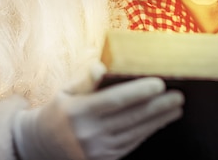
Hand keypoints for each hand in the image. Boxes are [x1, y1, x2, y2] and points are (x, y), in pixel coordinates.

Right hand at [12, 76, 183, 159]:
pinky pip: (131, 144)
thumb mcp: (65, 92)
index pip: (114, 100)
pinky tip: (159, 122)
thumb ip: (85, 79)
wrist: (39, 146)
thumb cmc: (57, 112)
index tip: (160, 83)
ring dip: (158, 120)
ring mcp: (97, 150)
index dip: (139, 92)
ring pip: (135, 132)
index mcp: (78, 111)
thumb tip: (102, 66)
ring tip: (176, 108)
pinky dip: (147, 132)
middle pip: (131, 117)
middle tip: (178, 96)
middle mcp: (89, 133)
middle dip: (158, 107)